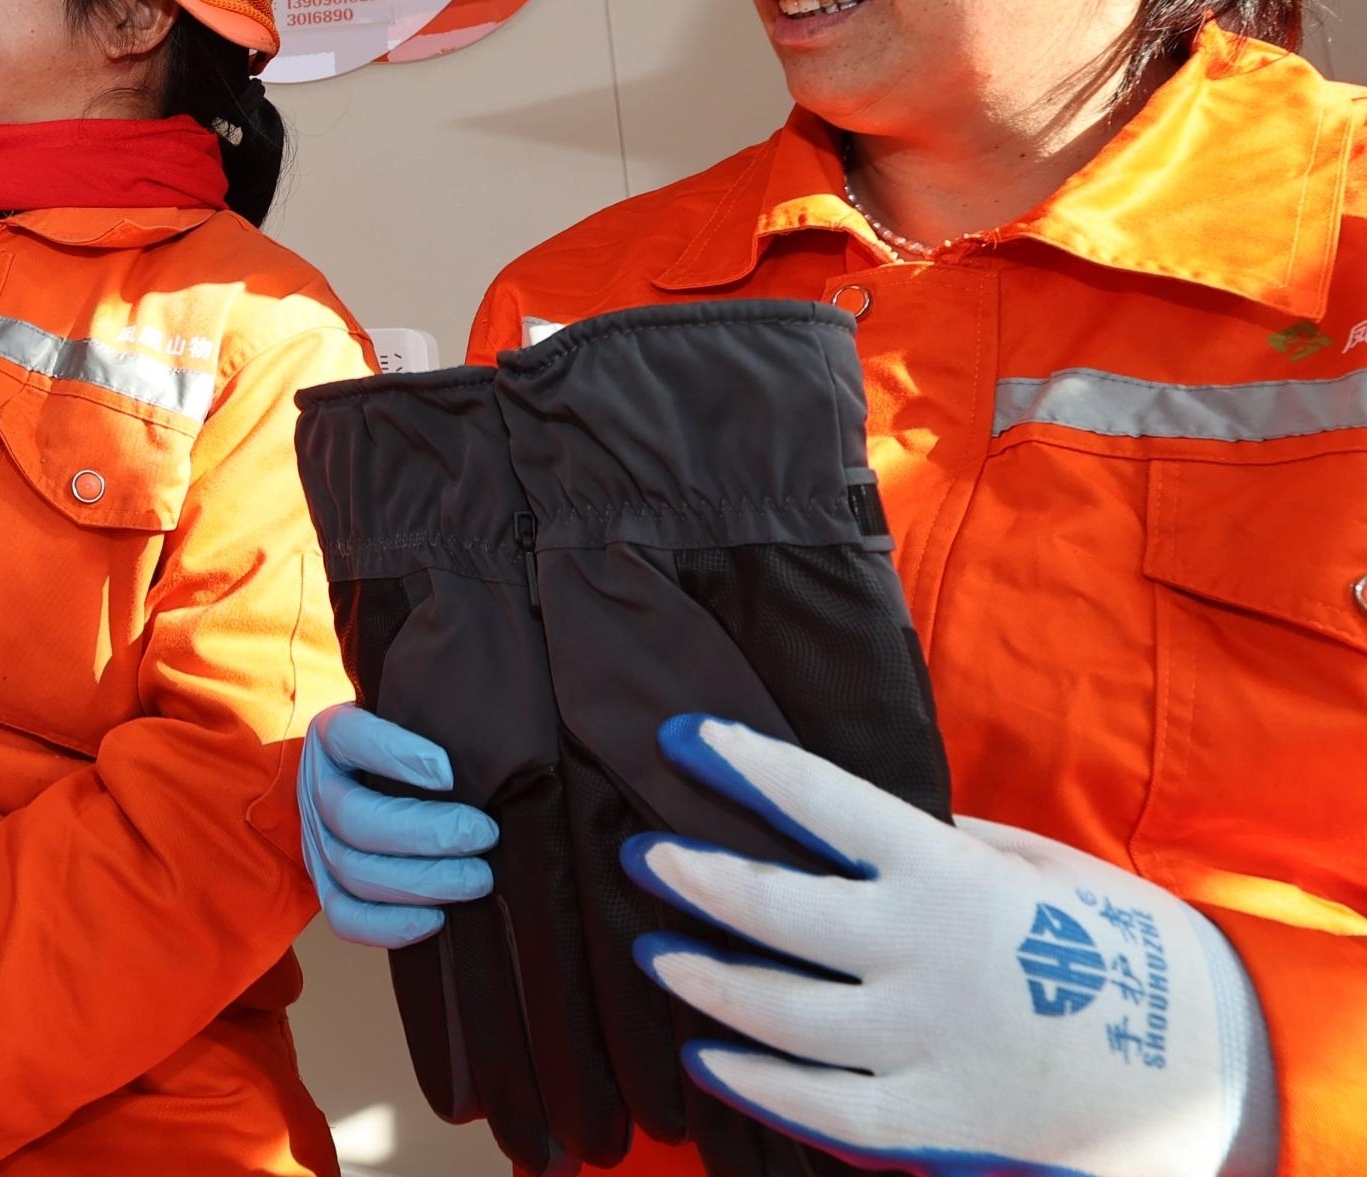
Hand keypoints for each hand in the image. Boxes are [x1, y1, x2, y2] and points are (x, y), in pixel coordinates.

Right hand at [298, 703, 498, 946]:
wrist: (359, 781)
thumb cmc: (404, 749)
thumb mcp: (408, 717)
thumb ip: (436, 719)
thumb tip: (490, 740)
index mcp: (332, 736)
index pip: (349, 737)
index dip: (396, 755)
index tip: (450, 772)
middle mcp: (316, 789)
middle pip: (354, 818)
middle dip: (428, 833)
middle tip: (485, 834)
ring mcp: (316, 843)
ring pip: (354, 871)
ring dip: (421, 882)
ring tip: (477, 878)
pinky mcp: (326, 887)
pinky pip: (345, 918)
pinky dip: (389, 925)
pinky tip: (437, 919)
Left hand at [630, 715, 1275, 1176]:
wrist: (1212, 1072)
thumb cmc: (1119, 949)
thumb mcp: (1039, 866)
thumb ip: (945, 844)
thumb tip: (861, 822)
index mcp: (953, 875)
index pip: (823, 800)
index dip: (745, 766)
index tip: (684, 738)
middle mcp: (925, 954)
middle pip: (776, 909)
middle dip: (697, 876)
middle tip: (644, 855)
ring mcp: (926, 1041)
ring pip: (778, 1011)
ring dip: (705, 978)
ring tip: (654, 951)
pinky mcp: (933, 1119)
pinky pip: (820, 1108)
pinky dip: (752, 1084)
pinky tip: (704, 1058)